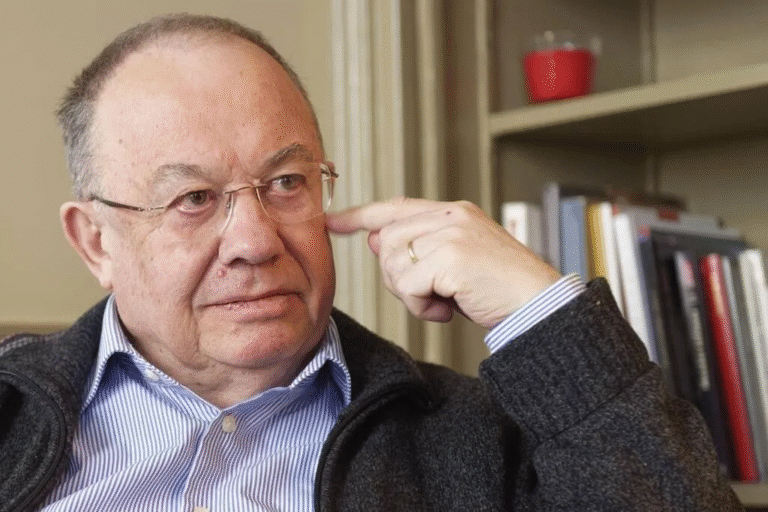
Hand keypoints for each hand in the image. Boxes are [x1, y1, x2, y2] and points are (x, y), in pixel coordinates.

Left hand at [326, 197, 560, 328]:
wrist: (539, 304)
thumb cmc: (500, 288)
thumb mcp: (457, 262)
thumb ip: (420, 247)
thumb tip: (376, 239)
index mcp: (453, 212)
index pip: (395, 207)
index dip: (360, 215)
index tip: (333, 221)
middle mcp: (450, 217)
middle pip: (386, 242)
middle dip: (397, 277)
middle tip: (430, 294)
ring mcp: (451, 234)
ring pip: (393, 264)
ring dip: (411, 294)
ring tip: (444, 301)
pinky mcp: (451, 257)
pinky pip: (408, 286)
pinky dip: (421, 306)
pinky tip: (448, 309)